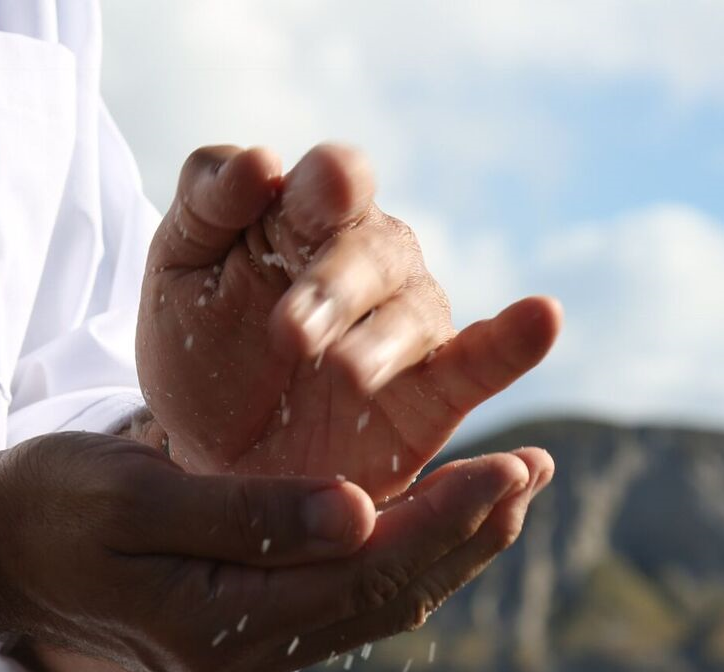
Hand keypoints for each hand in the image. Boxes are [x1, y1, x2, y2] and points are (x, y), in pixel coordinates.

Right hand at [0, 431, 551, 671]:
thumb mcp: (134, 495)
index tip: (515, 464)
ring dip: (447, 547)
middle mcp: (246, 657)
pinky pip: (346, 599)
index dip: (449, 518)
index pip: (366, 574)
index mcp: (220, 627)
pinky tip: (432, 516)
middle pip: (388, 596)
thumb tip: (363, 513)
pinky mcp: (247, 629)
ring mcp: (249, 652)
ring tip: (509, 490)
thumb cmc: (48, 508)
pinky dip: (401, 554)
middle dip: (469, 532)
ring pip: (377, 602)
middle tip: (536, 469)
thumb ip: (246, 512)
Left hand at [138, 143, 560, 500]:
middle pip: (374, 249)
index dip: (327, 183)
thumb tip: (259, 160)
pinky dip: (515, 343)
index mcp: (307, 217)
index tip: (298, 190)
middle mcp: (370, 262)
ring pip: (414, 313)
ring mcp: (407, 326)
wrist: (210, 458)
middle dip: (332, 285)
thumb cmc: (199, 351)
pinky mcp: (435, 396)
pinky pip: (482, 364)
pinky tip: (544, 317)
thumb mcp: (180, 271)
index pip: (333, 180)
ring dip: (382, 340)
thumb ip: (207, 206)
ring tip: (345, 375)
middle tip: (289, 334)